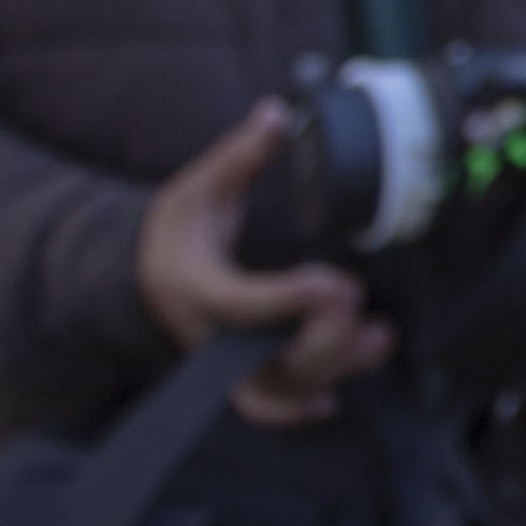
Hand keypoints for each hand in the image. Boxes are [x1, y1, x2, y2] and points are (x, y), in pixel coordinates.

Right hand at [137, 101, 393, 426]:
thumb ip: (240, 155)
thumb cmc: (178, 231)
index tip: (332, 282)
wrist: (146, 276)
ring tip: (379, 336)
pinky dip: (297, 411)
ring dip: (331, 371)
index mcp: (195, 286)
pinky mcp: (240, 374)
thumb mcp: (200, 187)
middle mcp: (209, 334)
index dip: (288, 300)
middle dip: (320, 339)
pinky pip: (266, 408)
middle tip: (354, 298)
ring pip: (276, 388)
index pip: (241, 304)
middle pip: (265, 359)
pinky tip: (333, 401)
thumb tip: (277, 113)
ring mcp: (225, 361)